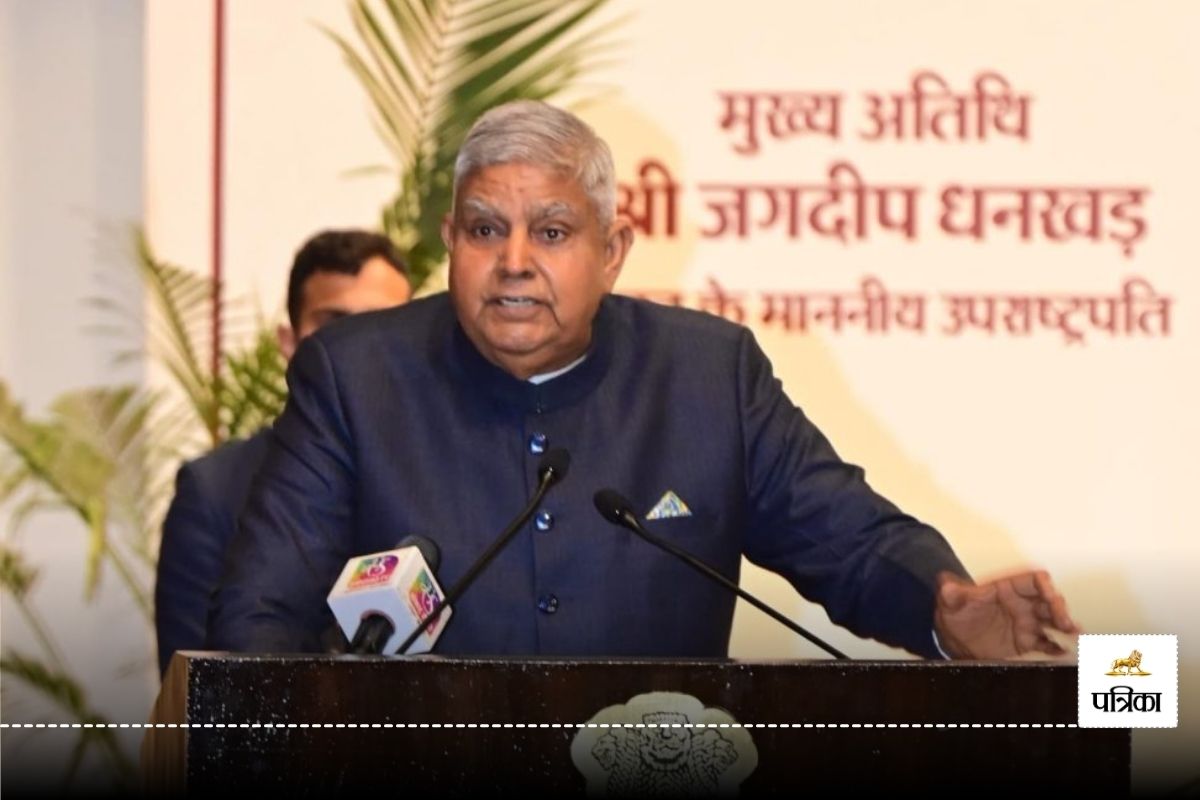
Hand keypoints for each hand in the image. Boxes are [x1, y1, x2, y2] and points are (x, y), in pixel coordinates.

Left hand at [934, 570, 1079, 659]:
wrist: (952, 637)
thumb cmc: (954, 612)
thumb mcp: (950, 600)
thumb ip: (951, 592)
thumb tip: (946, 585)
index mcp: (1007, 588)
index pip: (1033, 580)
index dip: (1045, 586)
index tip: (1051, 596)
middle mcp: (1021, 604)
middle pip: (1049, 601)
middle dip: (1060, 609)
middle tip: (1065, 622)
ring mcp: (1026, 623)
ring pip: (1053, 621)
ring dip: (1065, 626)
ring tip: (1073, 634)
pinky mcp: (1026, 642)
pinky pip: (1046, 644)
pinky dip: (1056, 648)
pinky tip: (1061, 652)